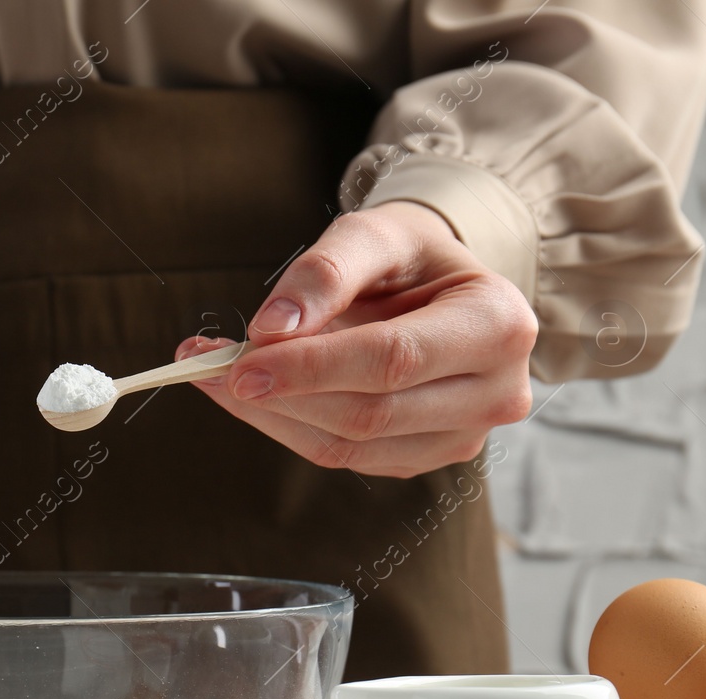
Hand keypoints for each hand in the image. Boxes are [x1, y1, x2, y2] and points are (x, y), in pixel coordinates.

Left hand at [177, 201, 535, 478]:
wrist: (440, 288)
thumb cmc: (409, 256)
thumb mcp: (375, 234)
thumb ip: (326, 271)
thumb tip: (272, 328)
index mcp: (499, 325)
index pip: (391, 360)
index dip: (310, 367)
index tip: (238, 364)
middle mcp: (497, 392)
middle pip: (368, 412)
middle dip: (279, 392)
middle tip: (206, 363)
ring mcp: (463, 437)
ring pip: (348, 446)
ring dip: (271, 415)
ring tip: (214, 372)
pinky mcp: (423, 458)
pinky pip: (343, 455)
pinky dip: (286, 426)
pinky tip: (252, 394)